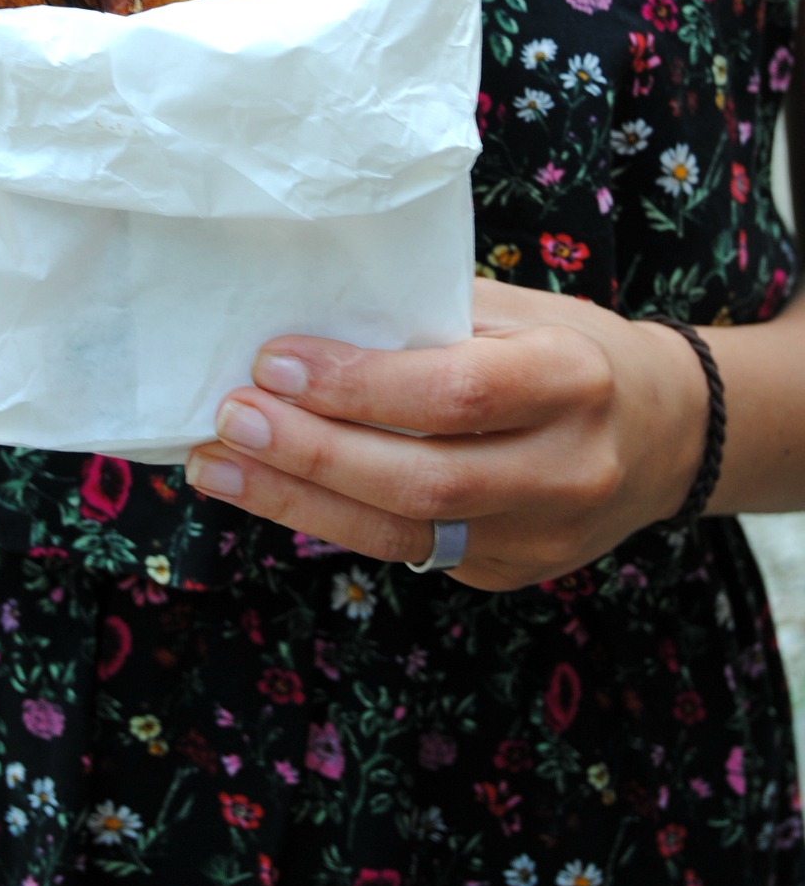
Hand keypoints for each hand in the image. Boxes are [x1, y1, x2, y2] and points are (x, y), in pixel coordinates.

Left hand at [185, 280, 709, 589]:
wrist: (667, 434)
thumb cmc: (573, 350)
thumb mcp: (520, 312)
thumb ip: (427, 317)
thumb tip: (306, 316)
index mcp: (573, 380)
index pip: (453, 393)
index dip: (357, 385)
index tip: (274, 361)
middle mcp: (567, 468)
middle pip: (422, 479)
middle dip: (311, 453)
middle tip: (229, 420)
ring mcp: (542, 536)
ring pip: (403, 533)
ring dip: (296, 501)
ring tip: (219, 467)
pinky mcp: (510, 573)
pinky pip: (405, 550)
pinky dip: (329, 519)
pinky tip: (270, 491)